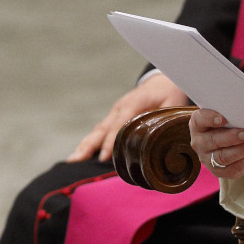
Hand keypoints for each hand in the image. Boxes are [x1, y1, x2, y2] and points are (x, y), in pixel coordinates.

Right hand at [67, 73, 188, 162]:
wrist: (162, 82)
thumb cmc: (168, 93)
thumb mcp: (171, 105)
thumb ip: (165, 121)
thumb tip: (163, 140)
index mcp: (133, 104)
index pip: (119, 124)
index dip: (111, 142)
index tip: (104, 157)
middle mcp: (119, 108)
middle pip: (102, 128)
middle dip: (89, 146)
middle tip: (76, 161)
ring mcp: (114, 113)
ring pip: (97, 131)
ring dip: (84, 146)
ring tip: (72, 161)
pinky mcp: (113, 119)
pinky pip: (100, 132)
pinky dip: (89, 143)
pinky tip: (80, 156)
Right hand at [189, 109, 243, 178]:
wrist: (232, 141)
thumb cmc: (230, 122)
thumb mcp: (228, 115)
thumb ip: (234, 112)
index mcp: (198, 124)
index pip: (200, 119)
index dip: (210, 119)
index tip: (222, 119)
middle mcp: (199, 142)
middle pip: (213, 140)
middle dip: (233, 137)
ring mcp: (207, 158)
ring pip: (223, 157)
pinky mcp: (218, 171)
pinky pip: (234, 169)